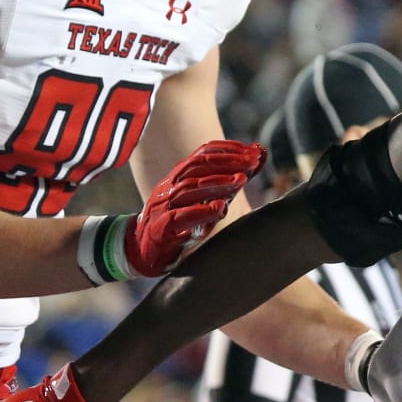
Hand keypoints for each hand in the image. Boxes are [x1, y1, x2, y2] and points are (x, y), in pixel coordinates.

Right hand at [127, 140, 265, 275]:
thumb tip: (257, 159)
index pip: (202, 154)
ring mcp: (163, 207)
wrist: (145, 251)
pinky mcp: (161, 229)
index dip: (228, 149)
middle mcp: (170, 187)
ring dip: (218, 182)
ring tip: (242, 180)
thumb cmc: (181, 224)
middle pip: (197, 166)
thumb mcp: (206, 200)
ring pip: (189, 188)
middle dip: (228, 161)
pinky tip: (219, 208)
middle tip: (253, 162)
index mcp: (179, 177)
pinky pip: (179, 217)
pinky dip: (201, 211)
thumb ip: (228, 183)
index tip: (253, 151)